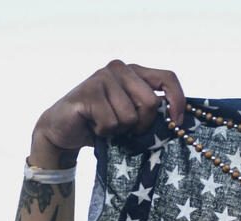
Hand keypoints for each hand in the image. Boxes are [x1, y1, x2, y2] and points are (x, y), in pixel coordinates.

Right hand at [29, 60, 185, 168]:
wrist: (63, 130)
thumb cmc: (102, 124)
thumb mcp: (132, 116)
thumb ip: (151, 111)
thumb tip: (177, 120)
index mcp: (134, 72)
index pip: (167, 78)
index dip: (177, 101)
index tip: (176, 123)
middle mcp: (119, 68)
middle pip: (150, 103)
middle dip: (142, 126)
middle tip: (126, 130)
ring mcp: (102, 77)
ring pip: (130, 117)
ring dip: (119, 130)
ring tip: (104, 124)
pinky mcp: (88, 92)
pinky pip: (110, 123)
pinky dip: (103, 132)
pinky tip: (92, 125)